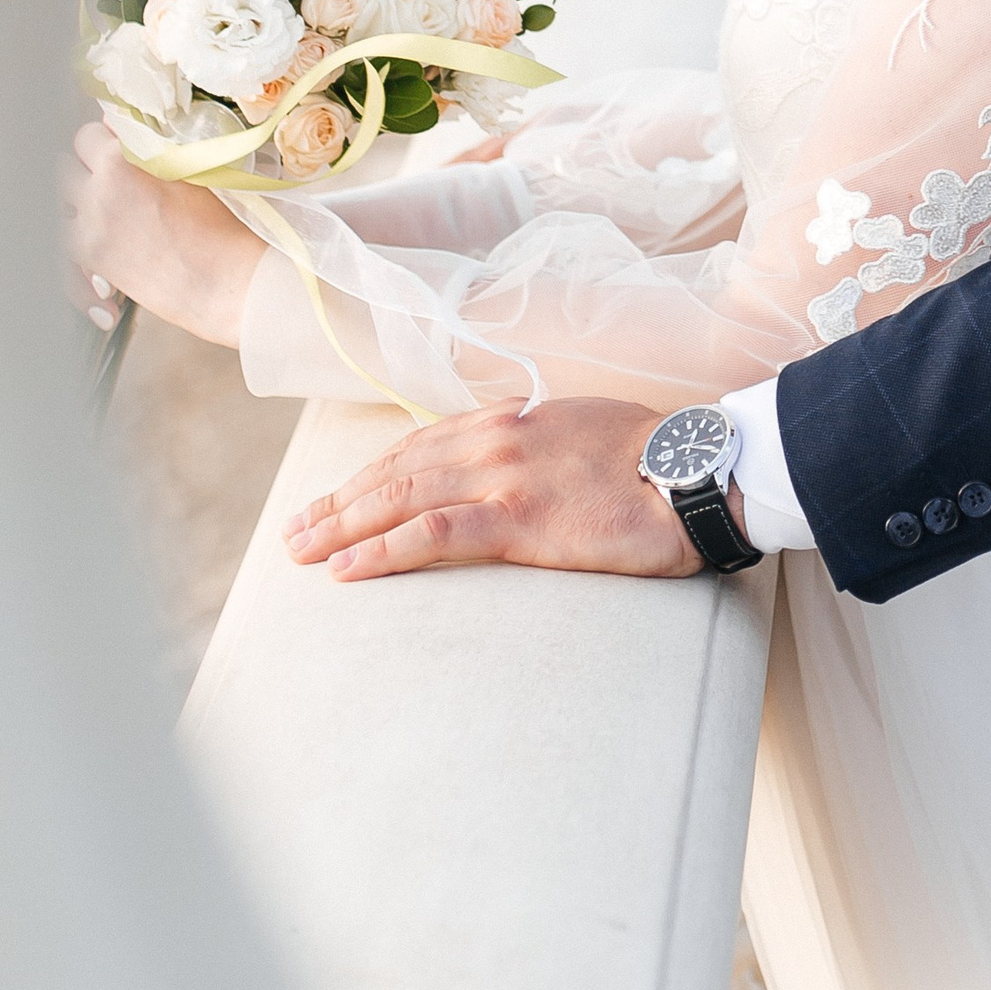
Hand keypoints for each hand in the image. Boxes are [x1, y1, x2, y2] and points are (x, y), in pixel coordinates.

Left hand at [60, 119, 262, 348]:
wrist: (223, 278)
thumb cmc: (220, 222)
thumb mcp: (191, 170)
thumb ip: (149, 144)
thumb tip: (120, 124)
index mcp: (126, 157)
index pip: (89, 133)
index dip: (102, 142)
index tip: (114, 153)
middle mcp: (100, 185)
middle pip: (66, 163)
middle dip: (83, 170)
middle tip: (107, 183)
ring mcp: (89, 220)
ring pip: (58, 199)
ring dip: (75, 201)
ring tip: (102, 211)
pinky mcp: (87, 252)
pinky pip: (61, 236)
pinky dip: (74, 237)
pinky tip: (96, 240)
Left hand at [283, 397, 711, 582]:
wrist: (697, 472)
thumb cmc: (654, 460)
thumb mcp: (586, 433)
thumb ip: (541, 444)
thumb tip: (523, 465)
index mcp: (511, 421)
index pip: (421, 445)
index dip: (373, 473)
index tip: (338, 497)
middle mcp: (495, 440)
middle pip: (396, 471)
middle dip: (339, 502)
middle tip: (293, 532)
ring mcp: (503, 477)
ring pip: (399, 498)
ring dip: (342, 525)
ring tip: (301, 550)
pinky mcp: (518, 520)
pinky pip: (432, 534)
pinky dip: (382, 549)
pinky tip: (347, 568)